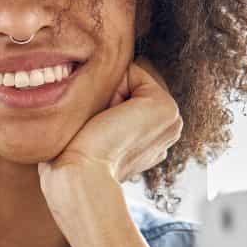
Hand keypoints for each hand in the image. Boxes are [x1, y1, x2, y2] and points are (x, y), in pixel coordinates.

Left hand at [38, 58, 183, 197]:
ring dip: (110, 93)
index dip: (104, 102)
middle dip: (110, 95)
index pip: (128, 94)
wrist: (80, 176)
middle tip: (98, 129)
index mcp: (154, 138)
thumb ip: (106, 111)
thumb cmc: (74, 159)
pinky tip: (108, 116)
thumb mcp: (94, 131)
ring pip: (131, 78)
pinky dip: (113, 85)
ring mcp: (172, 119)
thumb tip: (99, 91)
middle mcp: (168, 129)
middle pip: (132, 84)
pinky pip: (133, 71)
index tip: (95, 131)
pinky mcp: (166, 108)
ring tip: (103, 125)